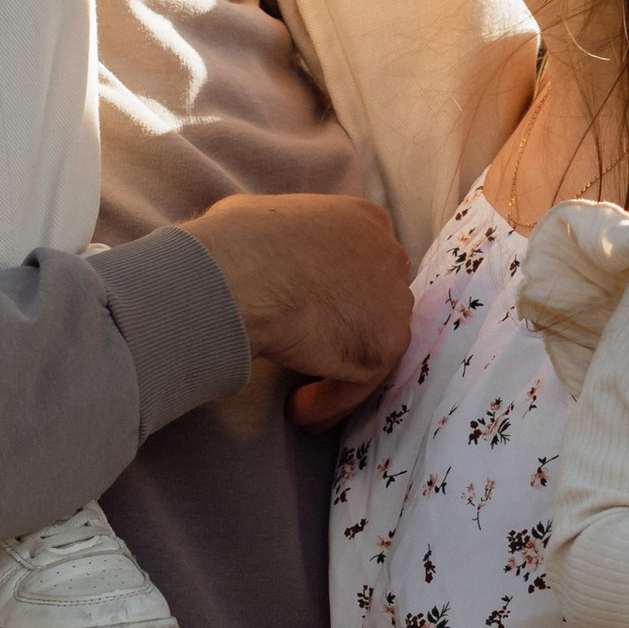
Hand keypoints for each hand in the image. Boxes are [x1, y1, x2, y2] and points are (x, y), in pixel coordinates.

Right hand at [185, 193, 410, 411]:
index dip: (338, 294)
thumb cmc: (236, 243)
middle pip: (377, 303)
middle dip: (347, 331)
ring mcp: (393, 302)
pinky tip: (296, 410)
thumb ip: (283, 235)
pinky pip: (356, 384)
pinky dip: (327, 402)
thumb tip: (261, 248)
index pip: (362, 262)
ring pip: (370, 346)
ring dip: (337, 373)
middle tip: (310, 357)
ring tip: (299, 398)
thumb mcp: (262, 217)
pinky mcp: (384, 347)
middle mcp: (388, 255)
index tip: (311, 316)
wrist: (240, 276)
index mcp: (363, 219)